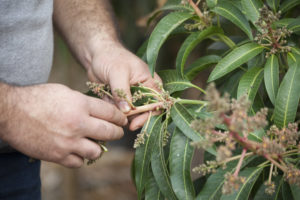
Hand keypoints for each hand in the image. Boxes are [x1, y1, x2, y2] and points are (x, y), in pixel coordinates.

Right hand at [0, 83, 126, 167]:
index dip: (120, 117)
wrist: (12, 112)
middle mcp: (78, 124)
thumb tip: (99, 110)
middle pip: (110, 133)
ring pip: (97, 151)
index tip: (122, 120)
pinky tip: (77, 150)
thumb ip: (84, 102)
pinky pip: (79, 162)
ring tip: (95, 142)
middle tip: (117, 132)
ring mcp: (68, 142)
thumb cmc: (38, 98)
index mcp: (81, 105)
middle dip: (117, 132)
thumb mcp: (65, 92)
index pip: (111, 113)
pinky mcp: (58, 155)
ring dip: (98, 147)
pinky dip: (80, 157)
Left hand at [86, 43, 161, 130]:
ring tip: (115, 114)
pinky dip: (116, 114)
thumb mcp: (117, 72)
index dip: (150, 114)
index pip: (158, 103)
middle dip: (137, 120)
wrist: (96, 55)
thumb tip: (127, 110)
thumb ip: (122, 92)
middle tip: (127, 125)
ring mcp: (133, 98)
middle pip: (147, 112)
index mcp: (151, 83)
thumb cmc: (111, 57)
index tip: (137, 122)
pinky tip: (109, 108)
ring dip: (125, 118)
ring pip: (133, 115)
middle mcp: (145, 92)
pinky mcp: (122, 102)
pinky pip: (121, 113)